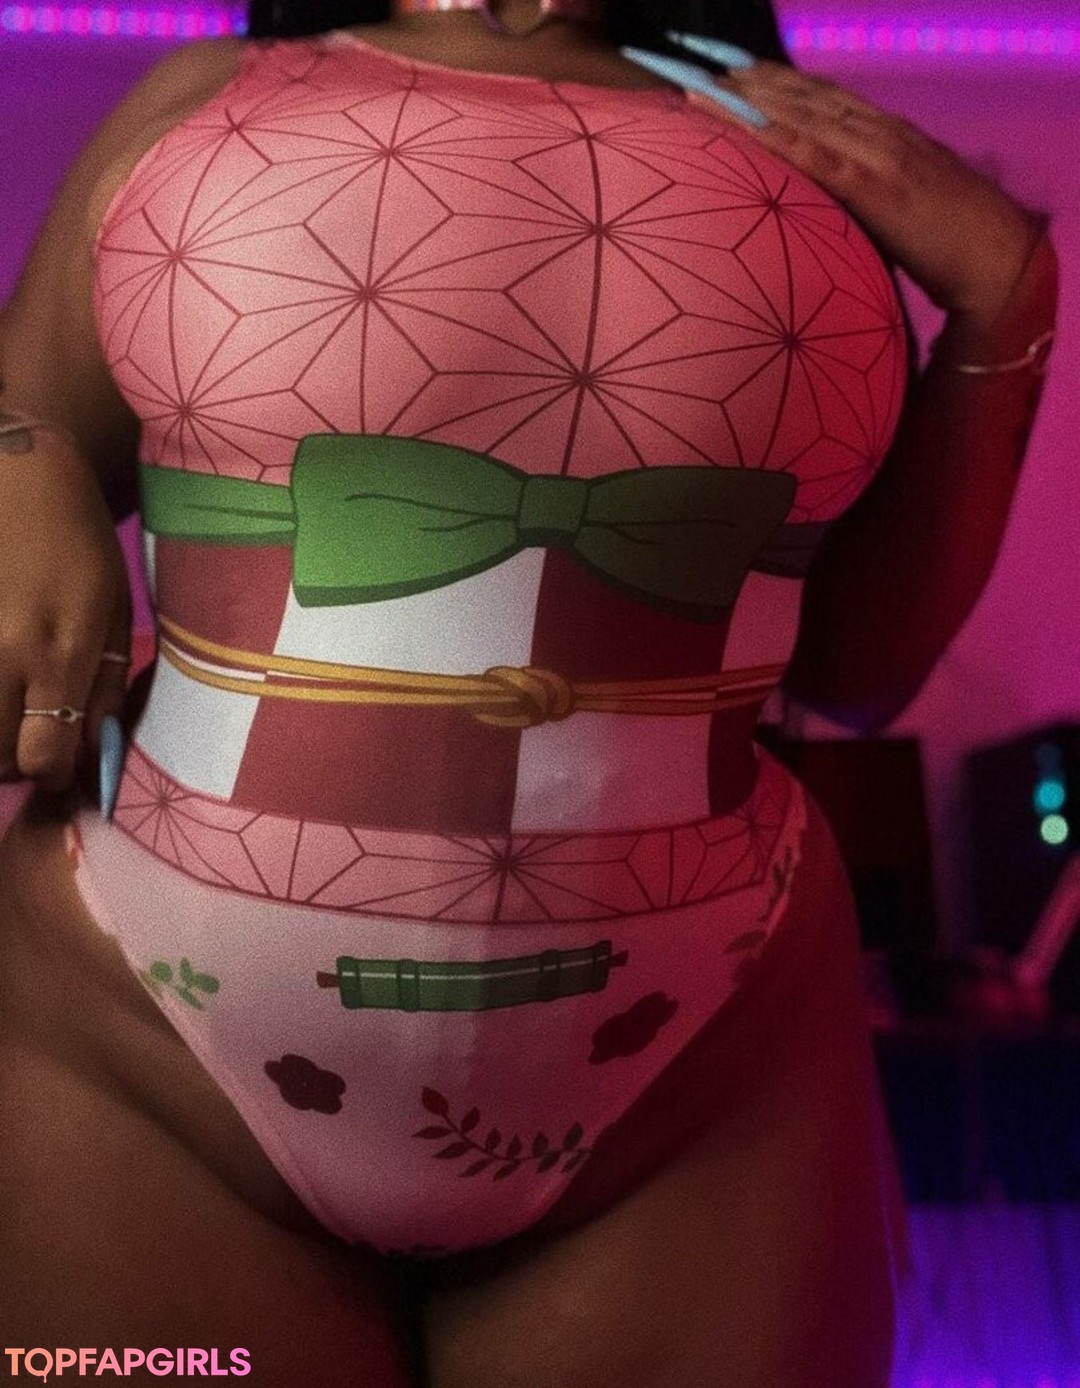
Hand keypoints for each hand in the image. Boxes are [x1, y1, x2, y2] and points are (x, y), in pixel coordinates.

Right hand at [0, 436, 131, 792]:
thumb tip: (93, 753)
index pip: (44, 758)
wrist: (18, 470)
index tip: (58, 762)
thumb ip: (105, 686)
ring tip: (8, 706)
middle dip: (14, 760)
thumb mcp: (115, 610)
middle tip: (27, 736)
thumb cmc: (79, 540)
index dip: (52, 773)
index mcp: (62, 651)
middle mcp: (5, 653)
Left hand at [675, 46, 1042, 319]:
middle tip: (705, 72)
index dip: (777, 82)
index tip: (735, 71)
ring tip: (708, 91)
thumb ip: (865, 194)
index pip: (821, 97)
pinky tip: (748, 130)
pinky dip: (780, 140)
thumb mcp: (900, 205)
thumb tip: (827, 207)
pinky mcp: (876, 186)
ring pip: (803, 118)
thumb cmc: (947, 240)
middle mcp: (877, 133)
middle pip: (805, 97)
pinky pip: (818, 158)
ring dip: (752, 102)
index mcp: (883, 135)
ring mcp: (877, 154)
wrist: (993, 255)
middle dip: (753, 83)